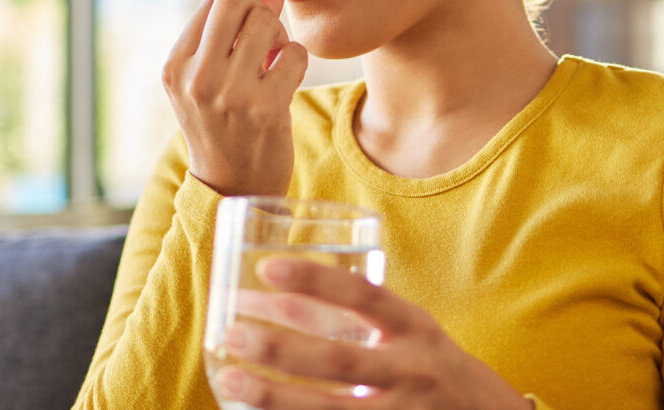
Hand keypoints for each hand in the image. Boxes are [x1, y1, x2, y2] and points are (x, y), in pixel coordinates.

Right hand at [161, 0, 308, 195]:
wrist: (234, 187)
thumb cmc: (224, 123)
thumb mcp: (208, 78)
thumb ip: (229, 32)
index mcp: (175, 65)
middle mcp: (196, 78)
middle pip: (237, 3)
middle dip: (262, 7)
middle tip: (268, 32)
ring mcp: (229, 94)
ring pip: (267, 25)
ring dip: (279, 38)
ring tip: (271, 63)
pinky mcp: (264, 109)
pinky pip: (293, 53)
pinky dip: (296, 60)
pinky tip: (284, 82)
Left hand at [214, 258, 532, 408]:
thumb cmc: (435, 367)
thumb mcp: (412, 331)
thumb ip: (364, 317)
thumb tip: (283, 297)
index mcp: (415, 327)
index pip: (362, 295)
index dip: (315, 280)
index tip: (267, 268)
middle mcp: (411, 370)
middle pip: (337, 359)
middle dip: (279, 346)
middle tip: (232, 330)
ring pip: (327, 409)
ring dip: (272, 397)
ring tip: (228, 378)